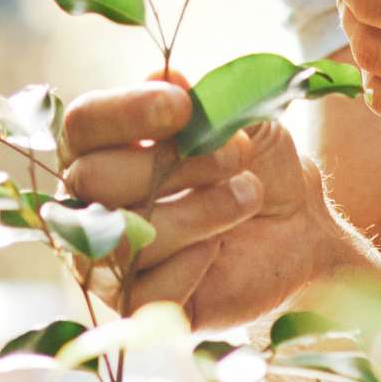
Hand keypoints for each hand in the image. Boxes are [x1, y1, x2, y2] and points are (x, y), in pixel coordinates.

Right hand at [60, 74, 348, 326]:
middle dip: (171, 164)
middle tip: (235, 154)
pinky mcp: (137, 306)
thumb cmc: (255, 163)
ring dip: (195, 210)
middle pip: (93, 178)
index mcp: (100, 147)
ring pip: (121, 236)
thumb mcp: (237, 118)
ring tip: (246, 195)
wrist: (298, 225)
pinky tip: (219, 249)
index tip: (183, 106)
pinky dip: (190, 265)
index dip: (126, 111)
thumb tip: (164, 75)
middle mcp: (89, 202)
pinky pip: (143, 291)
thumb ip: (198, 100)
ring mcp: (107, 258)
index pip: (82, 124)